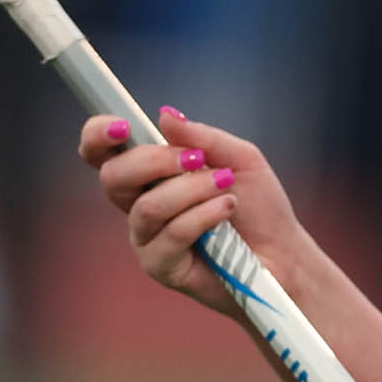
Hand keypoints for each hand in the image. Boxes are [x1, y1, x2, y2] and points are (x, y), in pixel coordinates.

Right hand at [80, 108, 289, 316]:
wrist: (283, 253)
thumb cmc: (259, 206)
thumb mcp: (240, 159)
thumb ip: (202, 138)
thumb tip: (165, 115)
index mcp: (150, 174)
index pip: (103, 153)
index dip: (98, 136)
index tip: (123, 125)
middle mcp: (139, 204)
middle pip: (112, 177)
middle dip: (153, 161)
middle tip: (197, 160)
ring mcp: (147, 237)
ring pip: (147, 207)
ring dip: (191, 190)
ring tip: (226, 186)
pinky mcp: (161, 266)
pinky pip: (171, 234)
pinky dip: (204, 216)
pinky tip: (227, 208)